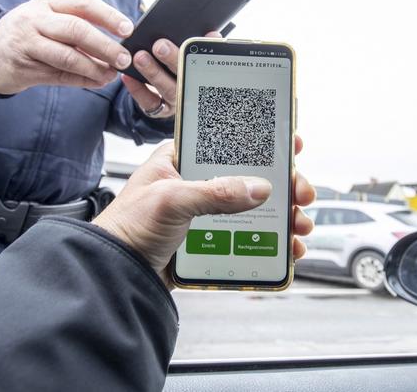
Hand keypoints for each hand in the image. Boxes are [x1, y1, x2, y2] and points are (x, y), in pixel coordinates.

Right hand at [0, 0, 133, 94]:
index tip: (128, 29)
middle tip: (124, 58)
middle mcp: (35, 20)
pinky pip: (59, 76)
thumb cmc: (27, 34)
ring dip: (94, 68)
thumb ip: (75, 25)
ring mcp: (28, 45)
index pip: (82, 3)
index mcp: (46, 4)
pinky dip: (82, 80)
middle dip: (104, 45)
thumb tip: (116, 41)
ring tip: (112, 74)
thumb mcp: (46, 19)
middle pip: (76, 29)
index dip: (107, 15)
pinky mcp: (24, 69)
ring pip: (67, 56)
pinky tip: (97, 81)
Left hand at [93, 136, 315, 287]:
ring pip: (255, 210)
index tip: (292, 142)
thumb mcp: (171, 201)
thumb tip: (259, 187)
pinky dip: (271, 244)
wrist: (113, 274)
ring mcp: (206, 214)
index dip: (263, 141)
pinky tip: (288, 249)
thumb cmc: (127, 228)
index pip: (230, 141)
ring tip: (300, 226)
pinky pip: (248, 239)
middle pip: (252, 177)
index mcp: (183, 161)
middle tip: (303, 193)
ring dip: (283, 216)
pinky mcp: (211, 242)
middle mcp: (198, 184)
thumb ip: (215, 192)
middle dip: (283, 185)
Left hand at [121, 31, 220, 118]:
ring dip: (153, 73)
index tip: (192, 40)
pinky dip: (137, 90)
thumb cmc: (183, 67)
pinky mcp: (160, 110)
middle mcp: (191, 90)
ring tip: (140, 57)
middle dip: (172, 60)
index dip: (202, 54)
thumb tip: (212, 34)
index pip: (205, 65)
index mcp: (203, 75)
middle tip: (159, 45)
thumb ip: (204, 46)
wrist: (171, 93)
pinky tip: (127, 76)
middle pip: (184, 76)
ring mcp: (176, 102)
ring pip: (166, 89)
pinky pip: (149, 103)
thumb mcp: (195, 57)